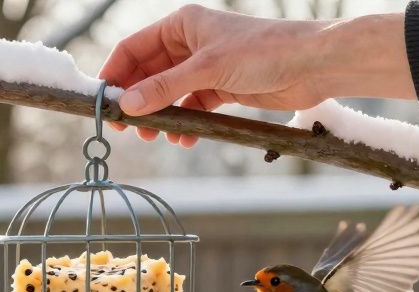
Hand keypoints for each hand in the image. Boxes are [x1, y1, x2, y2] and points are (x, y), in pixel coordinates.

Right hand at [98, 5, 414, 146]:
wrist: (313, 65)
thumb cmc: (265, 50)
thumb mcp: (207, 69)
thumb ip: (165, 88)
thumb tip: (129, 105)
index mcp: (182, 25)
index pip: (134, 49)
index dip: (115, 74)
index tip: (104, 102)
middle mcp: (190, 43)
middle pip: (148, 74)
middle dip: (137, 101)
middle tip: (127, 129)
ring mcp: (205, 67)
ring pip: (168, 94)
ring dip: (160, 116)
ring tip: (157, 137)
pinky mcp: (222, 88)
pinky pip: (191, 107)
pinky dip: (185, 123)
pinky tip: (184, 139)